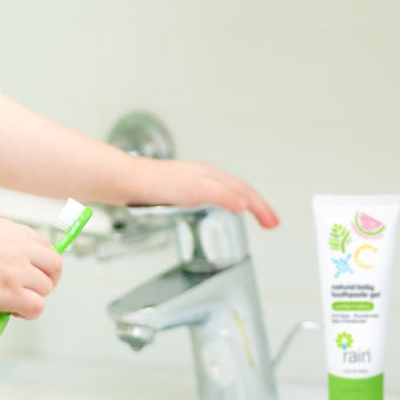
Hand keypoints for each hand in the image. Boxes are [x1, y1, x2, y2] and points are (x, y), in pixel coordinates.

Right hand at [0, 217, 63, 318]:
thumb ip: (0, 246)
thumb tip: (13, 267)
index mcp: (9, 229)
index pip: (45, 244)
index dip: (43, 262)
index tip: (38, 273)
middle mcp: (17, 246)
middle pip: (54, 265)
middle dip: (47, 281)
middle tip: (32, 292)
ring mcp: (16, 269)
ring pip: (46, 288)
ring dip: (33, 298)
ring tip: (14, 304)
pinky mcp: (10, 292)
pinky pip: (36, 307)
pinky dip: (28, 313)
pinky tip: (13, 313)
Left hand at [124, 157, 278, 228]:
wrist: (126, 181)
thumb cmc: (155, 183)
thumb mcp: (194, 190)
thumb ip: (220, 195)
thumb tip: (244, 204)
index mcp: (210, 175)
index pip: (244, 191)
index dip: (261, 208)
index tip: (273, 224)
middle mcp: (202, 175)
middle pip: (237, 190)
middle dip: (257, 206)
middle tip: (270, 223)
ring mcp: (190, 181)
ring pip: (224, 191)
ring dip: (242, 204)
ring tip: (251, 215)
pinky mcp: (178, 189)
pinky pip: (209, 196)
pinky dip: (222, 204)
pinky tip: (214, 210)